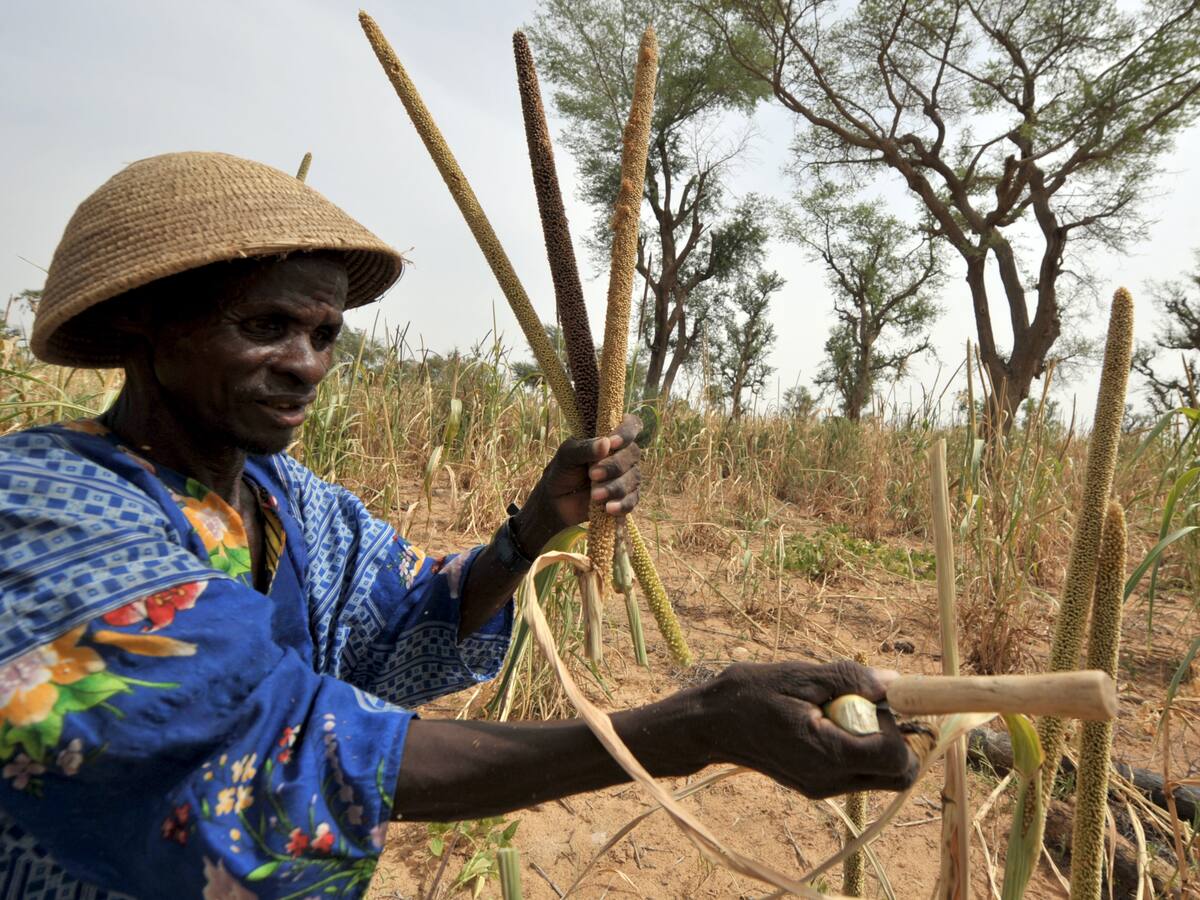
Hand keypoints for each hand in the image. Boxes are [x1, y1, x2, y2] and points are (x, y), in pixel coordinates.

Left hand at [516, 414, 642, 549]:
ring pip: (633, 478)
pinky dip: (622, 504)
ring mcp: (626, 476)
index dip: (627, 432)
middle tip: (592, 475)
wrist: (555, 501)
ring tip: (594, 496)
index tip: (613, 443)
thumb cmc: (562, 471)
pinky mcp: (626, 497)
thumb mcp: (566, 455)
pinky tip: (608, 508)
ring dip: (614, 487)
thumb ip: (584, 448)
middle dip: (614, 466)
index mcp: (609, 438)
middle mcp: (622, 454)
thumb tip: (606, 443)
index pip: (631, 425)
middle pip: (633, 454)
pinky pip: (632, 500)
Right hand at [699, 660, 918, 798]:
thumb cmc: (750, 694)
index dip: (899, 725)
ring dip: (880, 744)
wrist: (711, 724)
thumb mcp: (799, 676)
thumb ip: (849, 680)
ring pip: (882, 776)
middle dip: (901, 740)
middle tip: (872, 707)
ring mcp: (823, 787)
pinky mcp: (817, 785)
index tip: (878, 698)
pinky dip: (860, 748)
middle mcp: (830, 782)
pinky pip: (858, 773)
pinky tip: (831, 721)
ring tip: (844, 711)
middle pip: (899, 776)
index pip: (897, 757)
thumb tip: (894, 682)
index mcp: (827, 756)